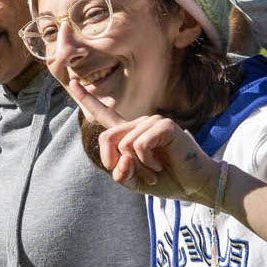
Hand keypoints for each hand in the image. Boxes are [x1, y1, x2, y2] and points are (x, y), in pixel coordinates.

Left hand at [62, 76, 222, 204]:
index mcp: (129, 133)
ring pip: (124, 144)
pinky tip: (160, 165)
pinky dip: (147, 162)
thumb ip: (120, 172)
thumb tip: (120, 161)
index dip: (86, 98)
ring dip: (138, 167)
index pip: (104, 114)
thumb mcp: (134, 181)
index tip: (72, 82)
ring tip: (154, 171)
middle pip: (106, 136)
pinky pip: (139, 145)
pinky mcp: (164, 125)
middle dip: (115, 162)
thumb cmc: (166, 180)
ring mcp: (152, 121)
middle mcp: (139, 123)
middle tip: (136, 175)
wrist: (194, 185)